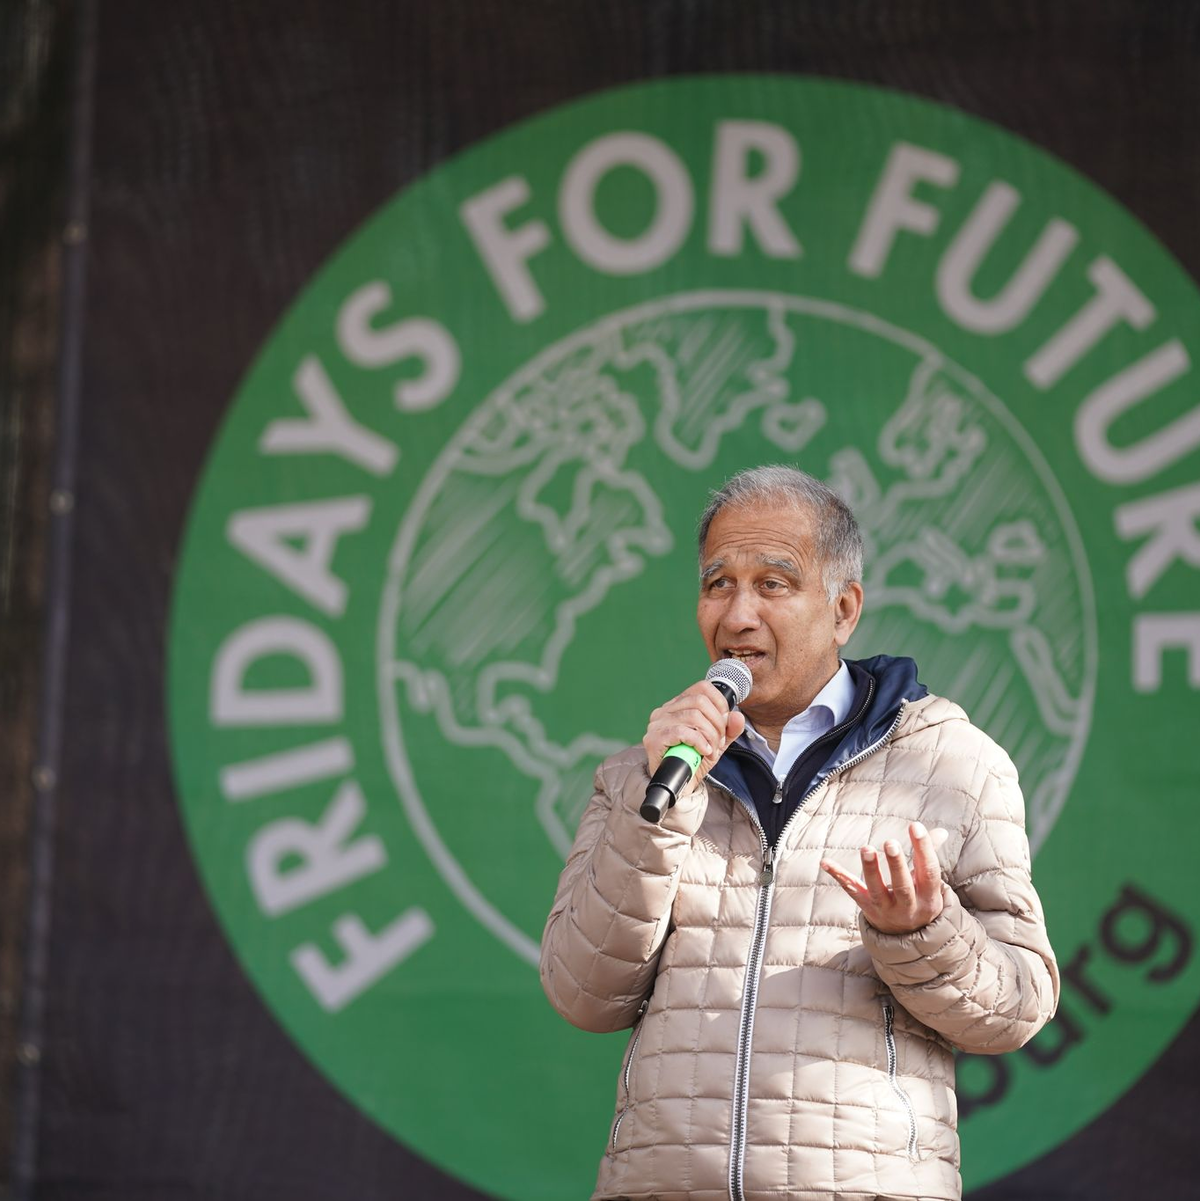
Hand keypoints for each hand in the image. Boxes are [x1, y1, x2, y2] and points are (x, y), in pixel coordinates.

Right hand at [643, 681, 745, 784]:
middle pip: (700, 701)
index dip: (720, 703)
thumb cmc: (693, 761)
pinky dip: (699, 742)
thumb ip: (729, 729)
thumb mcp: (716, 743)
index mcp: (678, 705)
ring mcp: (657, 724)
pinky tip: (704, 752)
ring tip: (712, 750)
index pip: (702, 688)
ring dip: (710, 736)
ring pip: (693, 716)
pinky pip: (682, 732)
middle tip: (719, 742)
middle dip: (717, 723)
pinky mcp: (654, 739)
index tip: (725, 722)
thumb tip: (737, 716)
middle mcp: (664, 710)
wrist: (678, 787)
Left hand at [820, 822, 948, 934]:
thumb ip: (929, 854)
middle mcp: (908, 906)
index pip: (929, 872)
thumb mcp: (928, 882)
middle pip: (902, 886)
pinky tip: (825, 861)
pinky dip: (839, 876)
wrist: (907, 937)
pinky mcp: (866, 908)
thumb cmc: (919, 898)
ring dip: (870, 870)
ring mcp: (886, 909)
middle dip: (896, 865)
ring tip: (866, 848)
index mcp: (929, 896)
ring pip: (877, 891)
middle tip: (890, 842)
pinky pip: (852, 891)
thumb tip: (942, 831)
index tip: (915, 826)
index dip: (924, 849)